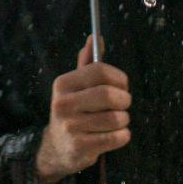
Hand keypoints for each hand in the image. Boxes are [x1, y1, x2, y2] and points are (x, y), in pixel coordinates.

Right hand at [34, 36, 130, 183]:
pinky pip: (117, 137)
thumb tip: (95, 37)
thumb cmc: (74, 111)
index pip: (100, 71)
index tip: (122, 86)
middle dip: (124, 100)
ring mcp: (70, 125)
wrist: (58, 146)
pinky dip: (122, 136)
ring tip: (115, 121)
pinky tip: (113, 135)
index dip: (119, 78)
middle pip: (109, 94)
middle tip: (122, 105)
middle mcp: (63, 103)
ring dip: (123, 120)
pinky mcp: (80, 146)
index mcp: (63, 84)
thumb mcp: (76, 86)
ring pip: (117, 118)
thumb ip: (87, 63)